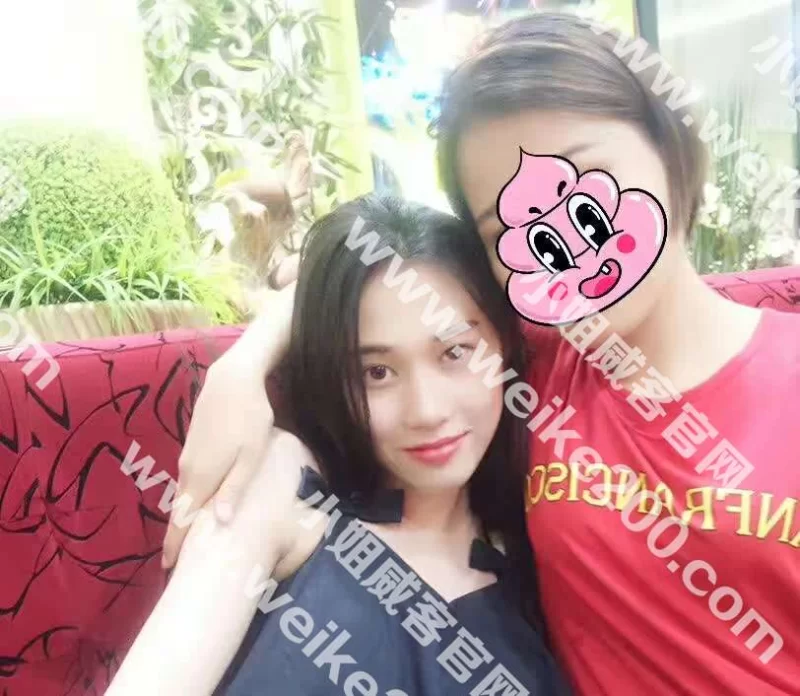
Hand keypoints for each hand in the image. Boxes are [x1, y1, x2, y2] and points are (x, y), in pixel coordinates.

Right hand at [161, 279, 297, 568]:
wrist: (232, 379)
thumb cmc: (249, 418)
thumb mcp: (251, 455)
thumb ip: (235, 488)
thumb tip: (218, 523)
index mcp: (203, 477)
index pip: (183, 519)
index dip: (175, 544)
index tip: (168, 569)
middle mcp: (189, 470)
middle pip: (180, 509)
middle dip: (178, 535)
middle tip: (177, 562)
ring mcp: (188, 456)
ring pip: (184, 493)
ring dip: (183, 515)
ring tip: (188, 538)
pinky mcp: (193, 444)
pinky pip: (188, 478)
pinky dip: (190, 495)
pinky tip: (197, 502)